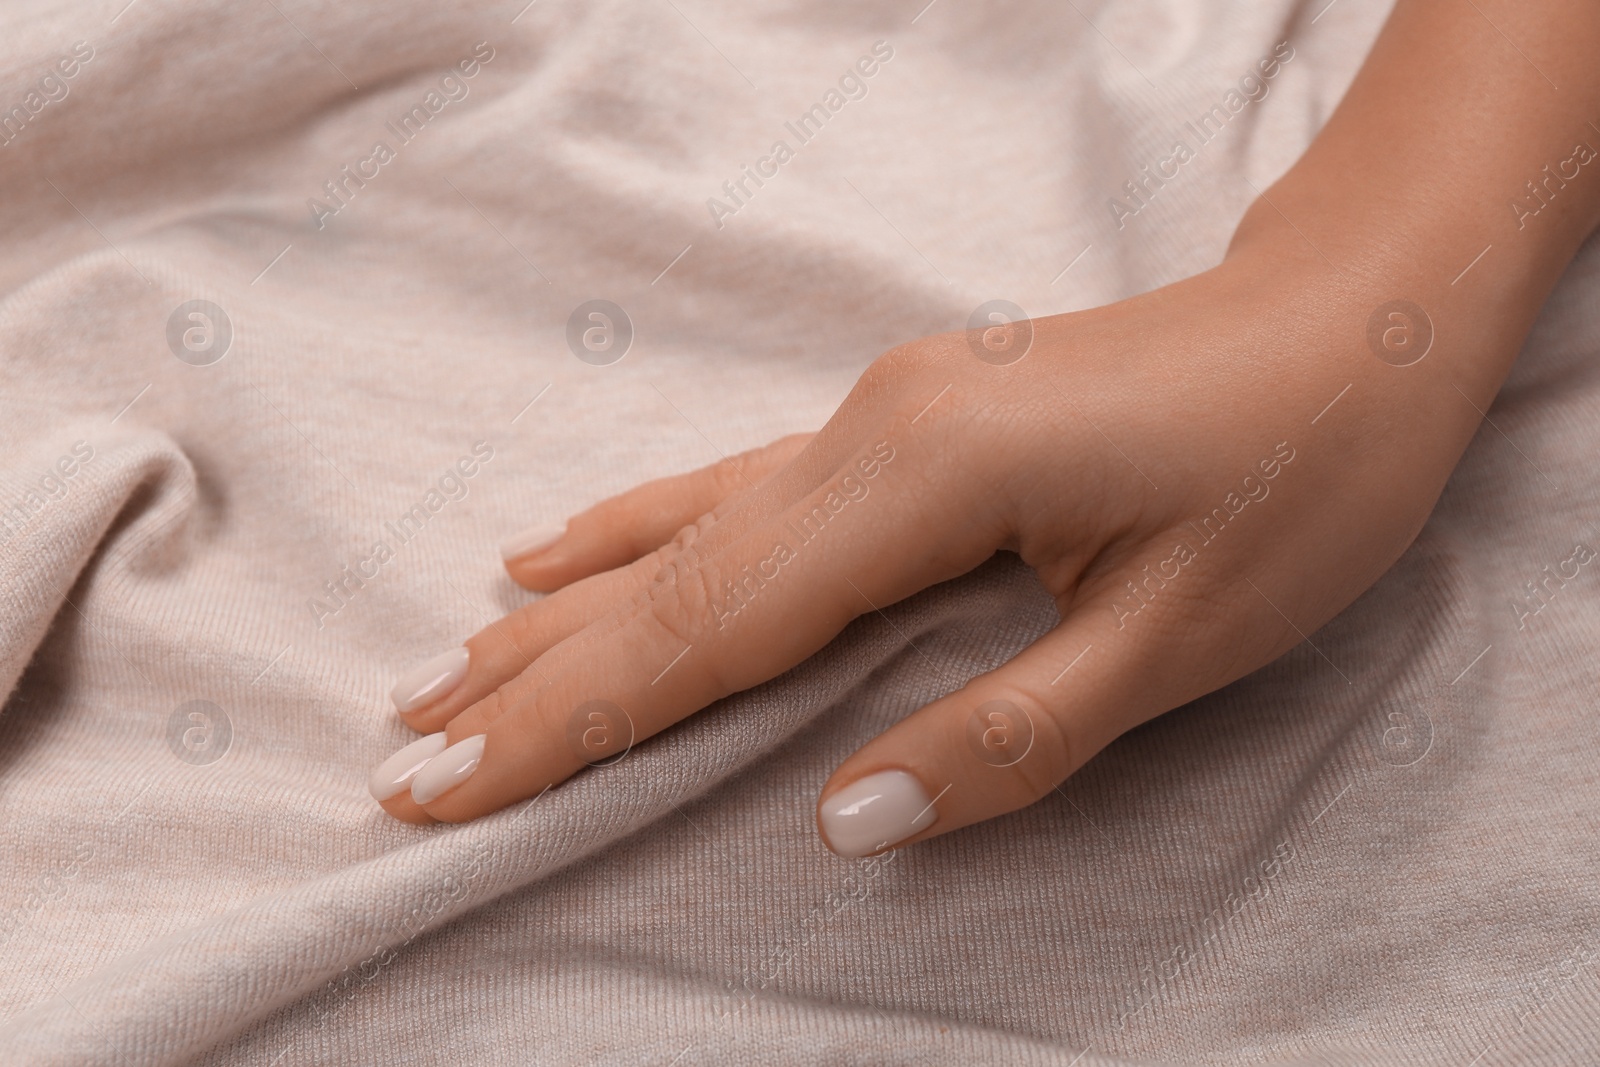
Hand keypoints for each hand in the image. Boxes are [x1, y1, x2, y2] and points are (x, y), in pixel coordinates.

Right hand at [366, 235, 1477, 854]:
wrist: (1361, 314)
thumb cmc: (1300, 469)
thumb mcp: (1183, 634)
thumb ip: (1011, 734)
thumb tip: (844, 820)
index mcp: (919, 482)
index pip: (706, 633)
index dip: (570, 722)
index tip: (446, 788)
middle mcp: (865, 433)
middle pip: (665, 583)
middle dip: (528, 684)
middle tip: (401, 761)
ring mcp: (875, 414)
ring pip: (680, 533)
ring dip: (557, 614)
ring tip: (442, 672)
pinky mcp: (901, 418)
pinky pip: (729, 486)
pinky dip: (633, 530)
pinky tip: (561, 544)